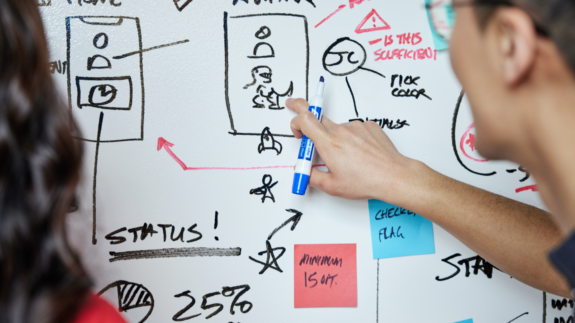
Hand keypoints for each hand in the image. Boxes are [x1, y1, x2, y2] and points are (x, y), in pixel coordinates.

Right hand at [287, 98, 419, 202]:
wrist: (393, 176)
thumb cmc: (366, 182)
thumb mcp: (332, 186)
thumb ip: (312, 177)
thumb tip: (303, 172)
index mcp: (329, 144)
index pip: (304, 119)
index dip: (295, 121)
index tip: (296, 130)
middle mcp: (341, 131)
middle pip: (317, 115)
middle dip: (304, 113)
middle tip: (295, 105)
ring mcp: (356, 126)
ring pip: (337, 127)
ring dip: (335, 137)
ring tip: (348, 157)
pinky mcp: (369, 125)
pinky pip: (354, 129)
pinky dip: (353, 138)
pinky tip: (360, 153)